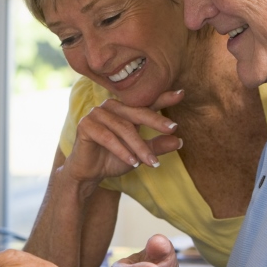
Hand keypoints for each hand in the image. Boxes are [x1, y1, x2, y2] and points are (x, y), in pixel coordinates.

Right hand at [63, 90, 185, 183]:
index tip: (181, 94)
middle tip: (172, 129)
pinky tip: (132, 162)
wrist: (88, 173)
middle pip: (136, 112)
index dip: (163, 98)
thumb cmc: (113, 159)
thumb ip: (156, 146)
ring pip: (124, 128)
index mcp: (124, 109)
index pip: (145, 103)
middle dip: (156, 121)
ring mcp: (96, 114)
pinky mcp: (85, 125)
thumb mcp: (139, 154)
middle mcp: (110, 107)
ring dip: (139, 146)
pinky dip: (121, 150)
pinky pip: (107, 137)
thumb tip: (180, 141)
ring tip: (151, 162)